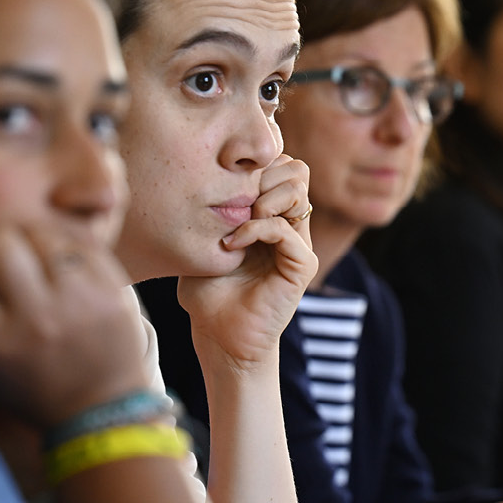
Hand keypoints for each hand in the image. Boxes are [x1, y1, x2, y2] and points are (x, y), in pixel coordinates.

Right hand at [0, 224, 151, 427]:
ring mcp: (79, 305)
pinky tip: (66, 270)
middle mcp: (37, 320)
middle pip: (0, 243)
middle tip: (5, 264)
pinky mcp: (114, 293)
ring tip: (35, 263)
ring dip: (33, 241)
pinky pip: (81, 246)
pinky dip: (69, 250)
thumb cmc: (27, 389)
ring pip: (41, 236)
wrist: (102, 410)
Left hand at [177, 154, 318, 369]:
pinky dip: (256, 229)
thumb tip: (201, 175)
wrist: (219, 337)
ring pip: (298, 190)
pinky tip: (232, 244)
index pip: (280, 166)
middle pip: (295, 170)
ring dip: (263, 196)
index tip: (223, 184)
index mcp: (271, 217)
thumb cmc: (207, 294)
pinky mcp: (301, 266)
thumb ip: (212, 211)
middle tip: (234, 199)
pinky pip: (286, 230)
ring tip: (237, 219)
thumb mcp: (203, 242)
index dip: (256, 165)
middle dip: (262, 175)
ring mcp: (298, 245)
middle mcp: (290, 226)